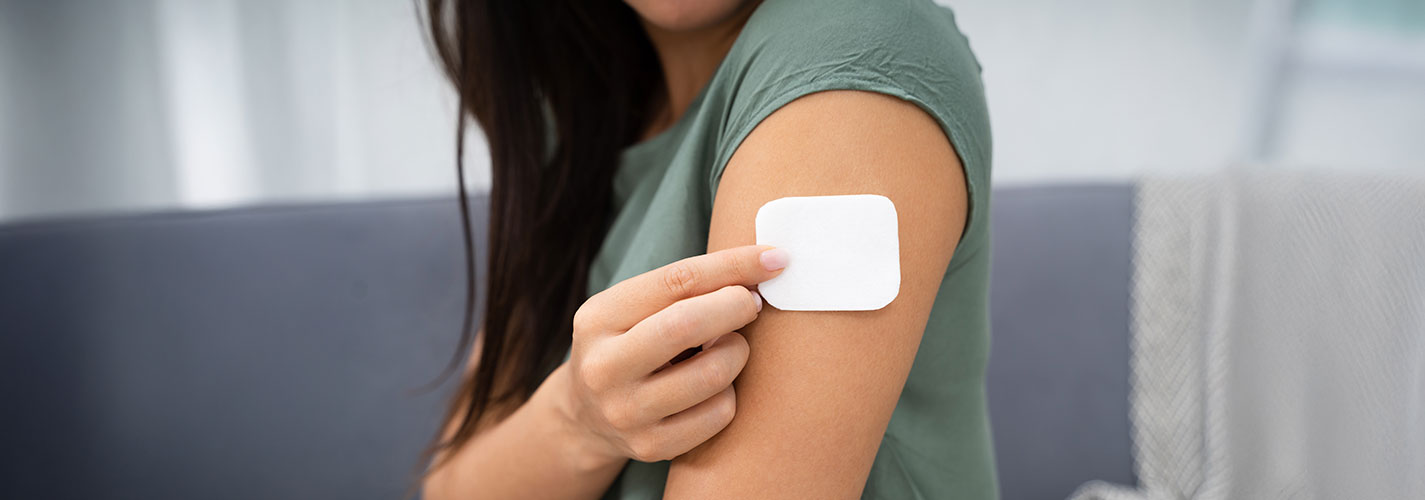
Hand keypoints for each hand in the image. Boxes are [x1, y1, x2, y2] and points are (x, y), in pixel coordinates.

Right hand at [557, 245, 788, 462]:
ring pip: (713, 374)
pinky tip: (714, 387)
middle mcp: (604, 367)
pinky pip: (719, 414)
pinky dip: (730, 394)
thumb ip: (685, 288)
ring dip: (737, 352)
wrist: (587, 416)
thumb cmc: (629, 344)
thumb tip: (762, 266)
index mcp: (598, 318)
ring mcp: (625, 413)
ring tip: (727, 346)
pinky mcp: (651, 446)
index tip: (775, 257)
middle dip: (736, 307)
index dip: (732, 265)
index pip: (675, 281)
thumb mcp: (634, 308)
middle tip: (752, 304)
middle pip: (687, 325)